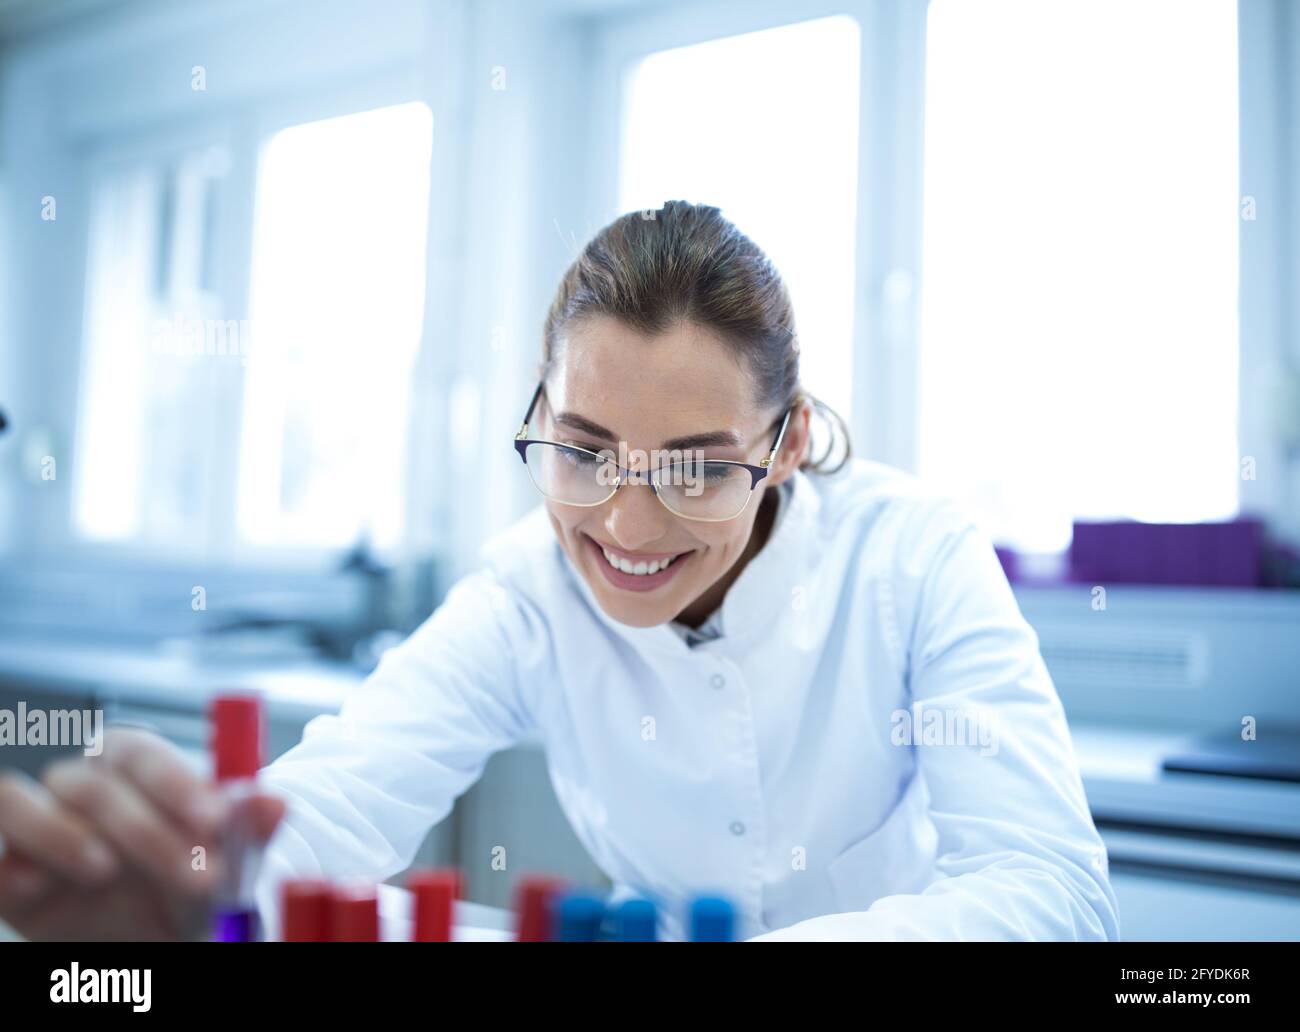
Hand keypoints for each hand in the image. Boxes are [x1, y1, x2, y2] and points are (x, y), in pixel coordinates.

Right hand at [0, 726, 284, 940]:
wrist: (154, 940)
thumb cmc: (190, 887)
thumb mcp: (226, 864)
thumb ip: (247, 829)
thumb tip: (275, 802)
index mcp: (136, 768)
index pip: (143, 753)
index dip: (176, 783)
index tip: (217, 820)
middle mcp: (82, 786)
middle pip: (95, 784)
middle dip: (146, 830)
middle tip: (195, 876)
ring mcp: (38, 822)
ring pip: (23, 798)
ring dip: (63, 834)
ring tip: (106, 870)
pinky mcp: (7, 864)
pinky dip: (16, 860)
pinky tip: (41, 886)